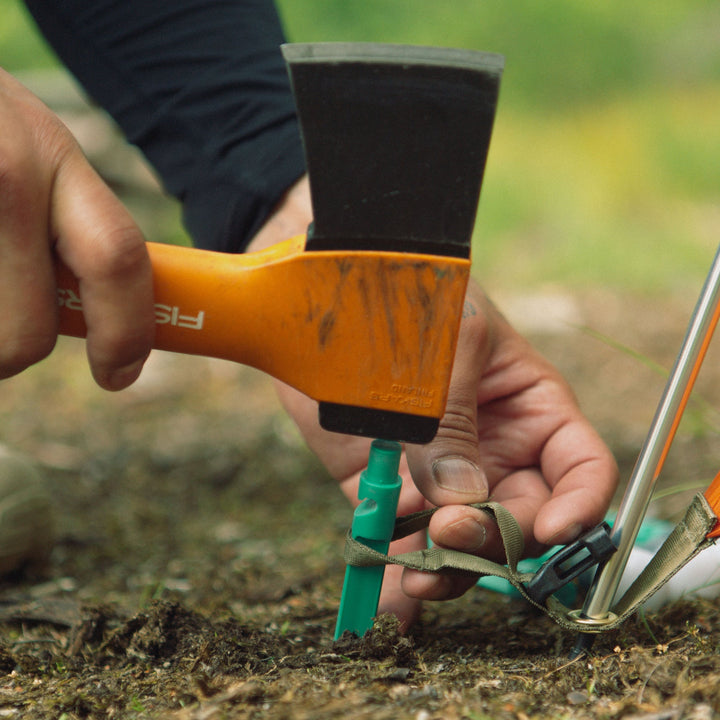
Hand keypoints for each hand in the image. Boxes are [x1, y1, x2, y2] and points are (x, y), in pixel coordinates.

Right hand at [0, 69, 153, 388]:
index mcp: (52, 156)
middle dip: (14, 351)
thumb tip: (104, 318)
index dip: (125, 334)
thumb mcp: (29, 147)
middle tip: (4, 326)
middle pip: (27, 333)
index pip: (116, 260)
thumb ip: (69, 221)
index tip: (118, 372)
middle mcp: (4, 174)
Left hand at [250, 179, 617, 630]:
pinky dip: (396, 569)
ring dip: (446, 569)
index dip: (579, 507)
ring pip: (460, 542)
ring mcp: (437, 473)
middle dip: (493, 540)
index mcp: (530, 409)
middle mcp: (491, 450)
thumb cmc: (410, 293)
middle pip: (519, 519)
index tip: (551, 531)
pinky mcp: (385, 486)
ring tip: (415, 579)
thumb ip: (455, 425)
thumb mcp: (449, 343)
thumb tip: (461, 506)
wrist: (327, 291)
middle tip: (450, 537)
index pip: (580, 471)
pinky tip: (390, 596)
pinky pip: (399, 536)